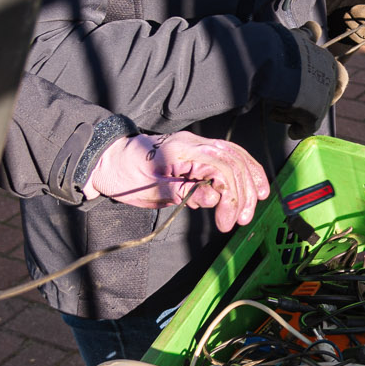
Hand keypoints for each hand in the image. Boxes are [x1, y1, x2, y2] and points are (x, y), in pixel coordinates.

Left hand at [85, 131, 269, 228]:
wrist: (109, 161)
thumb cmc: (125, 175)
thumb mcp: (152, 189)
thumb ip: (184, 191)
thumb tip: (214, 197)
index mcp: (183, 151)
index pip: (221, 168)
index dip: (231, 196)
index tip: (227, 222)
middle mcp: (195, 144)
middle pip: (234, 161)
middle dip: (244, 191)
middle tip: (242, 219)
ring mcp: (197, 146)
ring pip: (236, 156)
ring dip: (249, 180)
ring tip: (255, 203)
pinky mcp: (198, 153)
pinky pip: (228, 157)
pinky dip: (242, 170)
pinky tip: (250, 184)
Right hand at [267, 21, 347, 138]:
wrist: (269, 58)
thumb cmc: (280, 46)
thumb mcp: (297, 38)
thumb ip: (308, 35)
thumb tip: (314, 26)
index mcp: (329, 62)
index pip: (340, 79)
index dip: (328, 87)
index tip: (309, 90)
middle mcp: (330, 80)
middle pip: (324, 99)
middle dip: (311, 104)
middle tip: (293, 103)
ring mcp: (323, 98)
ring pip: (311, 113)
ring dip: (295, 114)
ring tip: (278, 107)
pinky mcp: (312, 115)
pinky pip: (305, 128)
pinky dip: (297, 131)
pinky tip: (290, 132)